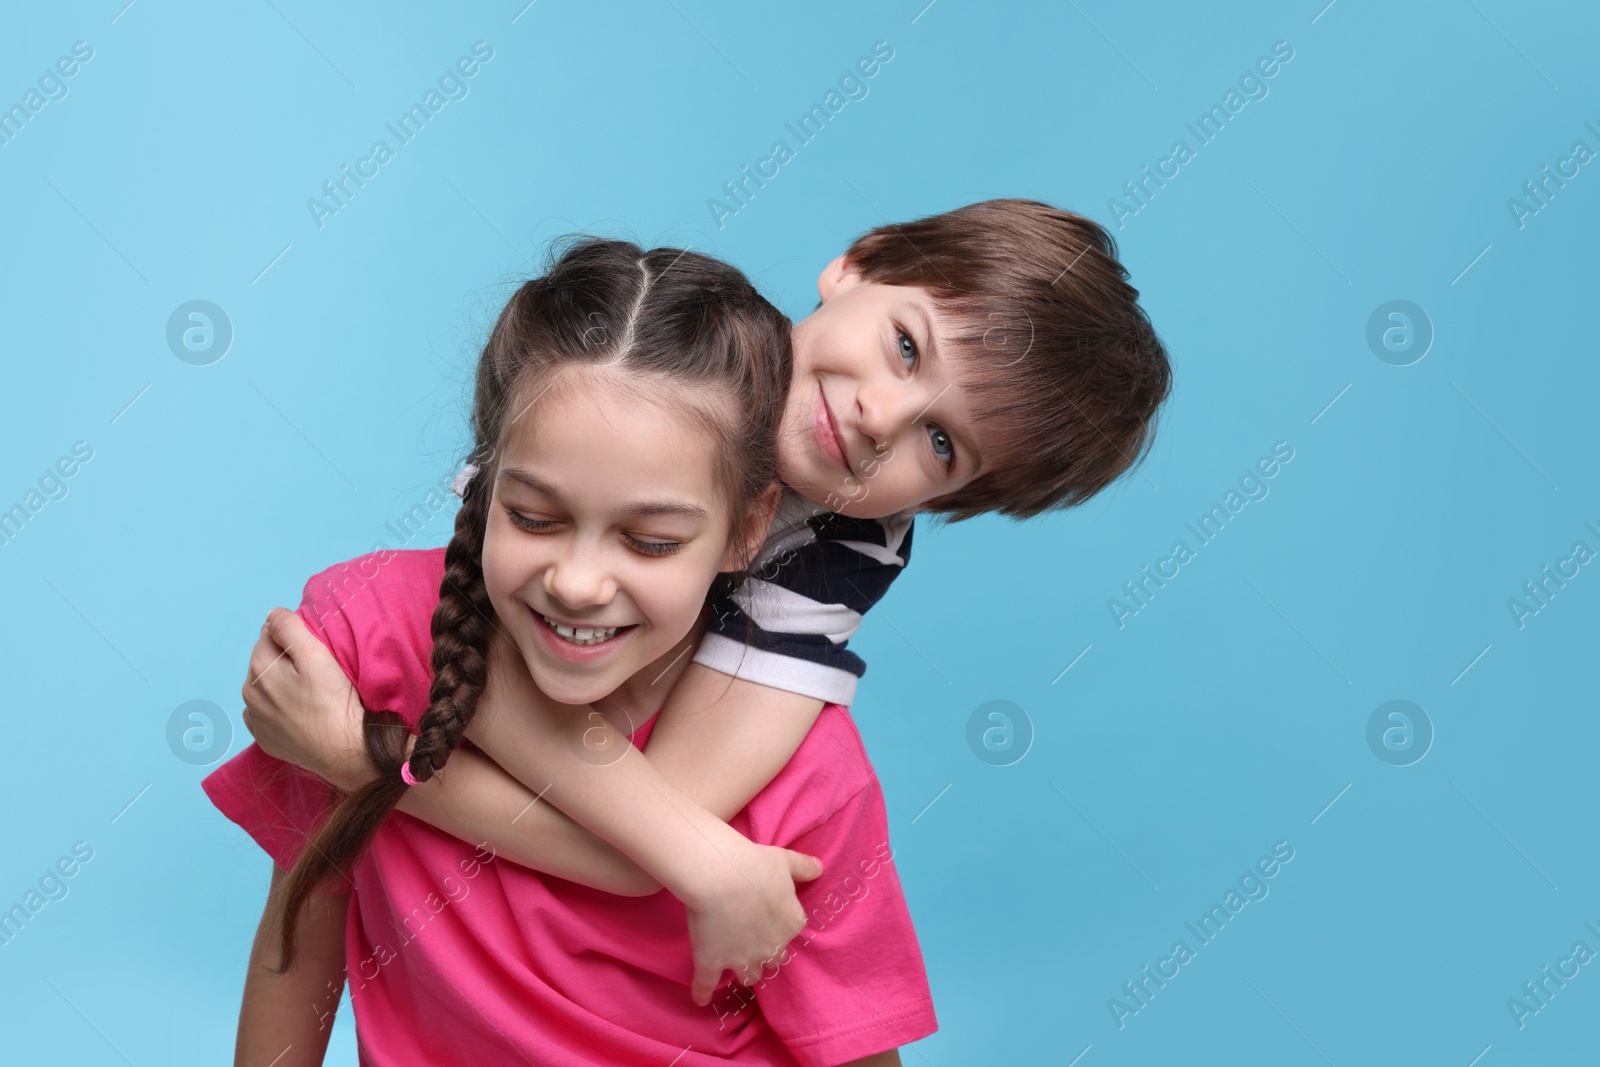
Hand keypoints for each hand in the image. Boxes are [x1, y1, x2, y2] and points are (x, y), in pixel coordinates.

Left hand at [241, 608, 377, 792]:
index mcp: (259, 668)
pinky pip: (268, 712)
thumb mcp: (316, 656)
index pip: (269, 633)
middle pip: (266, 659)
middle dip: (285, 658)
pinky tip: (302, 712)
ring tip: (311, 692)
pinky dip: (281, 707)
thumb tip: (272, 614)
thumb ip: (290, 628)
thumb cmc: (334, 702)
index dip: (294, 635)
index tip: (316, 649)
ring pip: (266, 686)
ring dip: (282, 682)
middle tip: (317, 671)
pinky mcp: (266, 739)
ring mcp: (256, 719)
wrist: (346, 752)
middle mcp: (249, 693)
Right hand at [683, 839, 822, 1005]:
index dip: (779, 928)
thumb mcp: (785, 860)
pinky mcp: (712, 962)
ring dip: (744, 971)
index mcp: (791, 924)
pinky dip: (703, 992)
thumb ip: (804, 866)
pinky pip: (707, 984)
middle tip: (753, 941)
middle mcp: (770, 948)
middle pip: (772, 960)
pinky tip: (700, 999)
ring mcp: (741, 959)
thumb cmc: (756, 865)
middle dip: (764, 954)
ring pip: (749, 975)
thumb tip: (820, 867)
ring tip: (734, 965)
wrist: (722, 876)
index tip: (769, 920)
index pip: (790, 934)